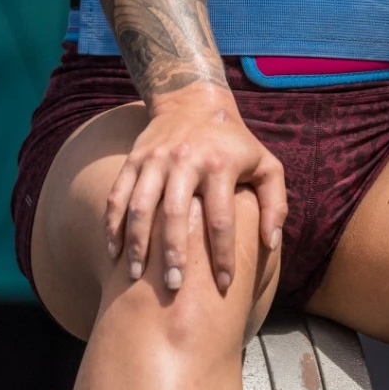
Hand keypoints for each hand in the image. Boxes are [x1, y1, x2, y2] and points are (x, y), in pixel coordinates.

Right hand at [105, 86, 286, 295]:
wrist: (194, 102)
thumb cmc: (235, 145)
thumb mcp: (267, 165)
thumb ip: (276, 203)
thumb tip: (270, 244)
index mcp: (220, 165)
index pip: (221, 218)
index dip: (222, 254)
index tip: (224, 284)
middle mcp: (186, 161)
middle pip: (174, 214)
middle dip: (173, 253)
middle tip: (174, 287)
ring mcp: (155, 160)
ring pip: (139, 206)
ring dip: (137, 244)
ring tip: (136, 276)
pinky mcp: (133, 160)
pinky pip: (117, 197)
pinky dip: (112, 226)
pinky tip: (114, 253)